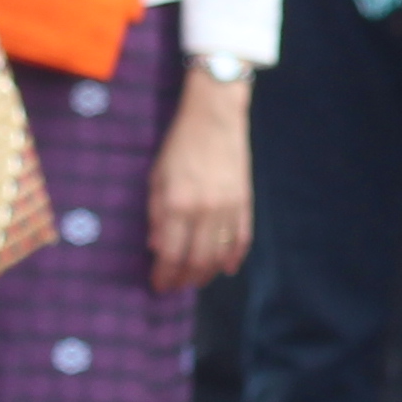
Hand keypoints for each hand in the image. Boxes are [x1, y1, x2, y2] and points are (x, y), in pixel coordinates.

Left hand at [148, 72, 253, 292]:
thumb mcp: (157, 176)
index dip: (164, 275)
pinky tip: (226, 269)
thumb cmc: (180, 143)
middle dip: (184, 279)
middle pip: (197, 261)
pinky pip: (242, 239)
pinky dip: (234, 258)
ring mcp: (228, 208)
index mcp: (178, 204)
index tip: (158, 285)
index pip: (171, 254)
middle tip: (176, 286)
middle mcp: (204, 211)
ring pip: (220, 255)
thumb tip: (156, 247)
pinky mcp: (245, 202)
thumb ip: (156, 213)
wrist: (215, 116)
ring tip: (195, 280)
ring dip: (206, 274)